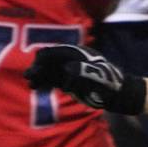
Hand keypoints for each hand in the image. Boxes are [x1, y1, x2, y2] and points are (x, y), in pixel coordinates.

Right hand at [24, 44, 146, 113]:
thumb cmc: (108, 83)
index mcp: (77, 53)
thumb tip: (67, 70)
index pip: (55, 52)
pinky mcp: (70, 81)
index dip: (44, 59)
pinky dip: (45, 82)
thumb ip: (81, 72)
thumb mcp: (95, 76)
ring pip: (50, 70)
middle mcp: (71, 60)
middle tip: (29, 77)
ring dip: (40, 76)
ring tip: (31, 84)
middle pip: (50, 61)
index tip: (36, 68)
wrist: (118, 94)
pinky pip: (54, 79)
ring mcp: (70, 70)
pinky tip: (37, 88)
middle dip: (39, 68)